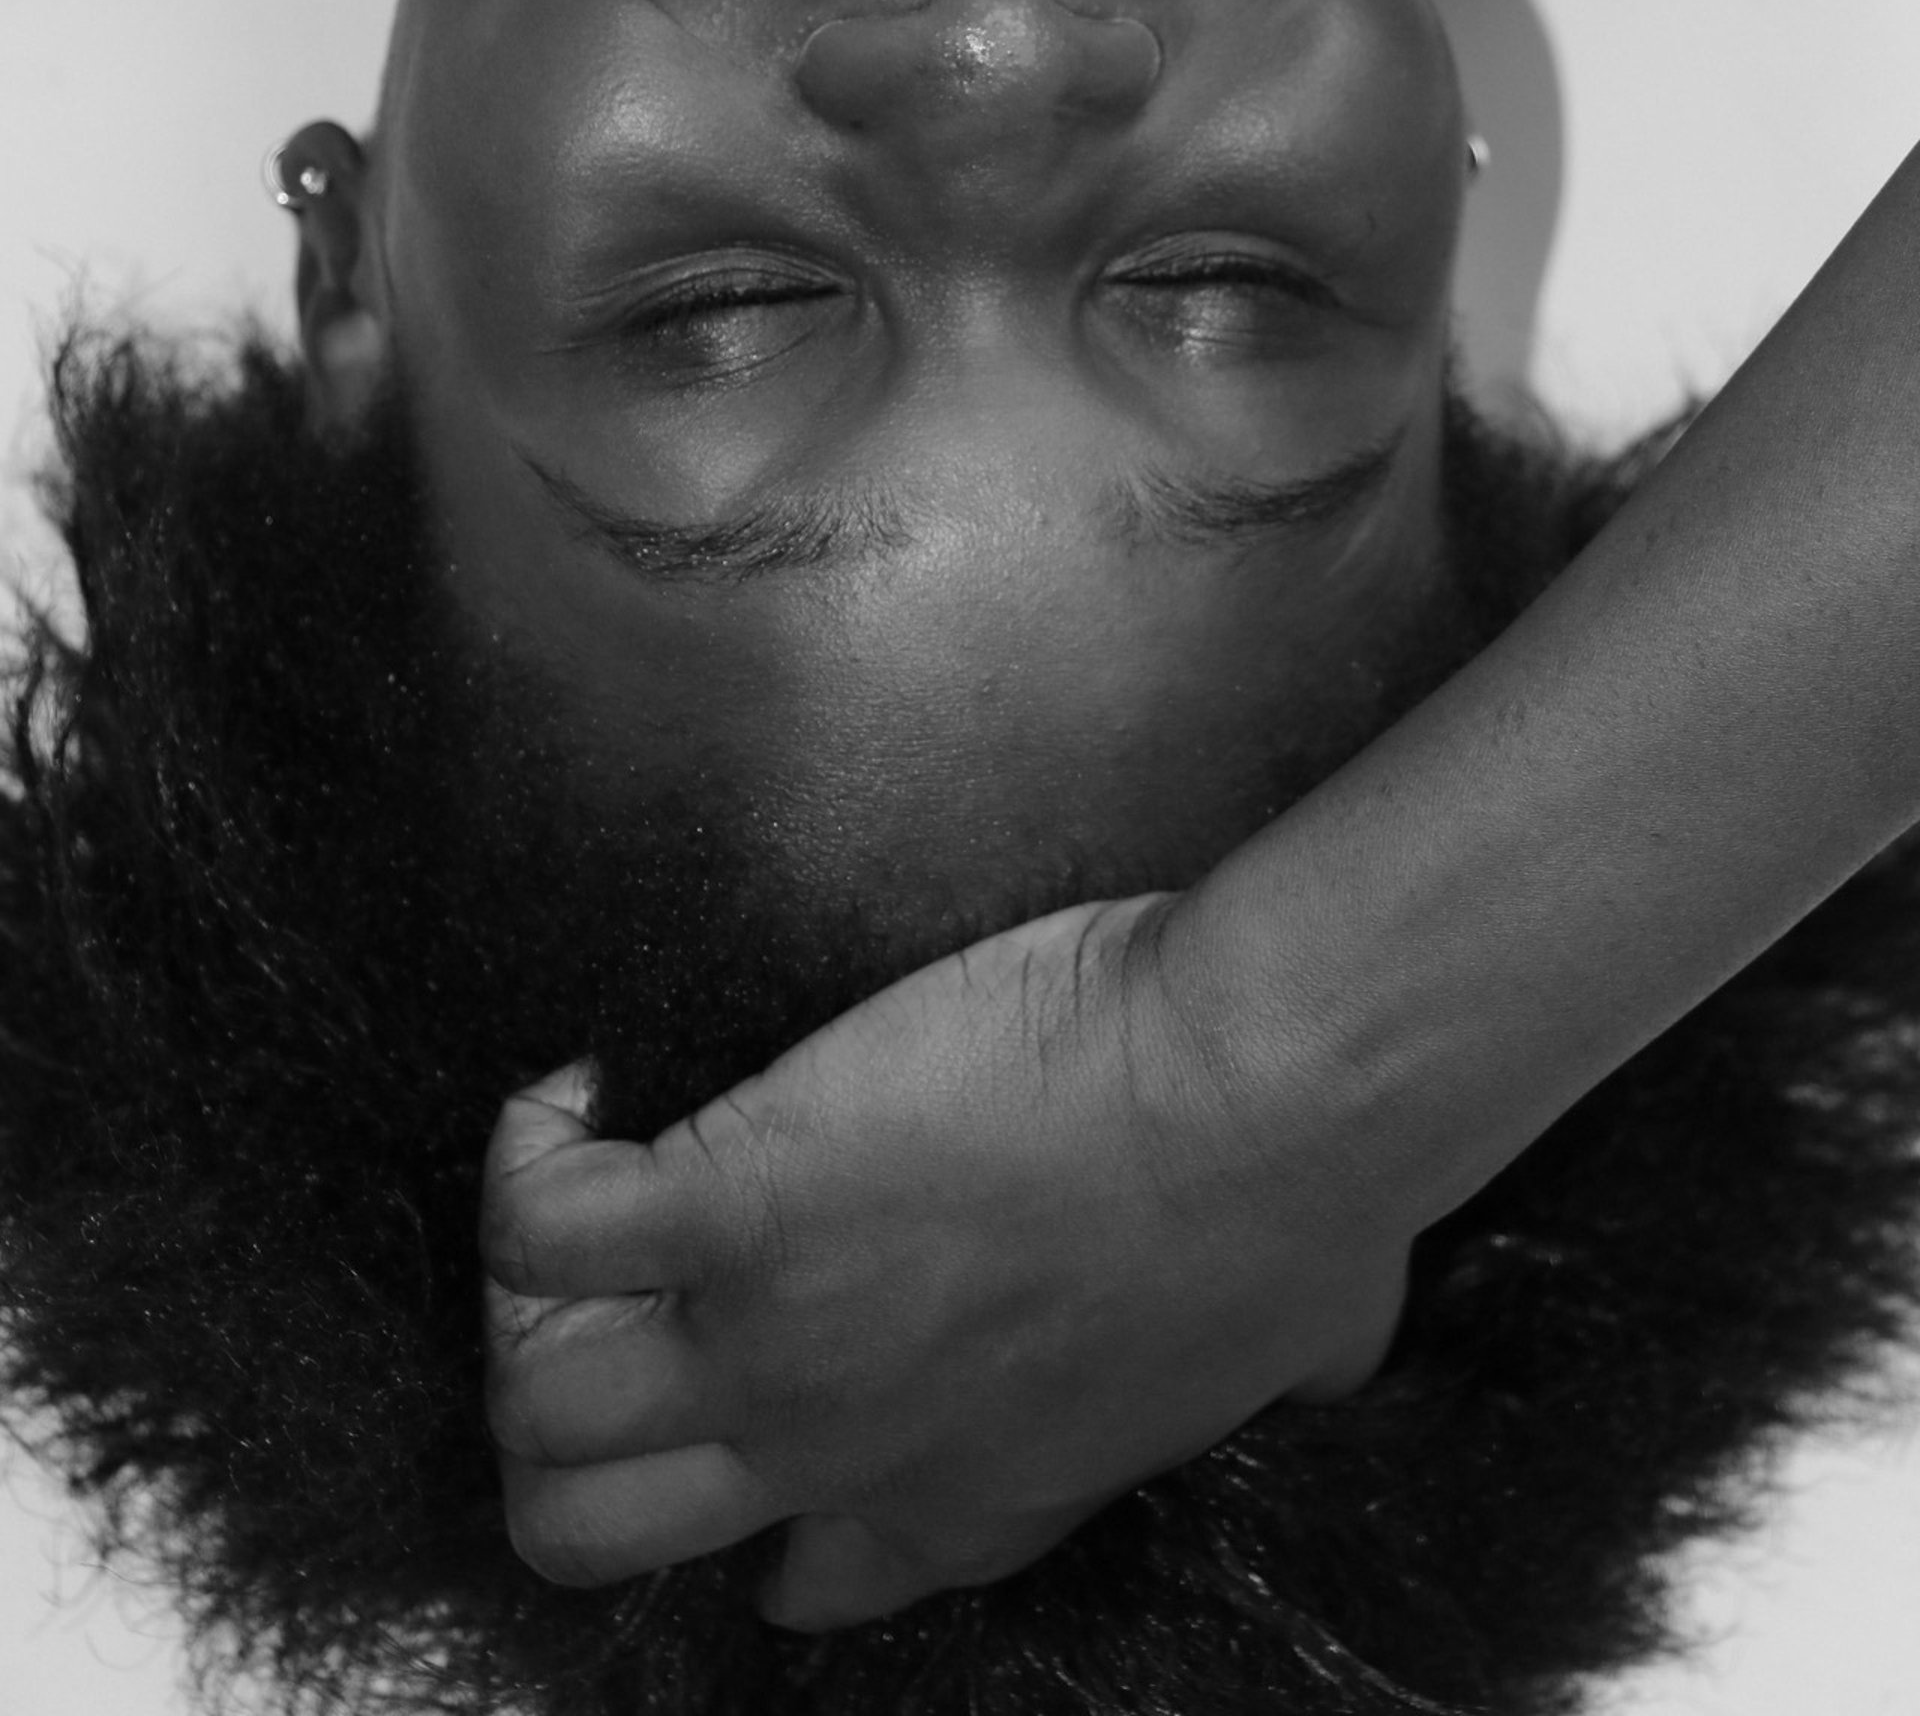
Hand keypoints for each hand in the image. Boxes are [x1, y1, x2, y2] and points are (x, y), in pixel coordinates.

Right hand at [481, 892, 1408, 1631]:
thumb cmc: (1301, 1200)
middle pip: (598, 1525)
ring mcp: (774, 1342)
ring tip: (579, 1194)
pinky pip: (542, 1227)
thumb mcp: (1294, 1341)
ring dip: (524, 1309)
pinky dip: (530, 1157)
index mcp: (974, 1492)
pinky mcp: (736, 1205)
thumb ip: (1285, 1364)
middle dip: (565, 1429)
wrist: (1264, 1106)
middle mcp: (844, 1448)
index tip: (771, 1401)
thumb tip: (1333, 1346)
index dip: (764, 1510)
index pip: (812, 1572)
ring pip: (540, 1414)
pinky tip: (580, 1093)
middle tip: (618, 1296)